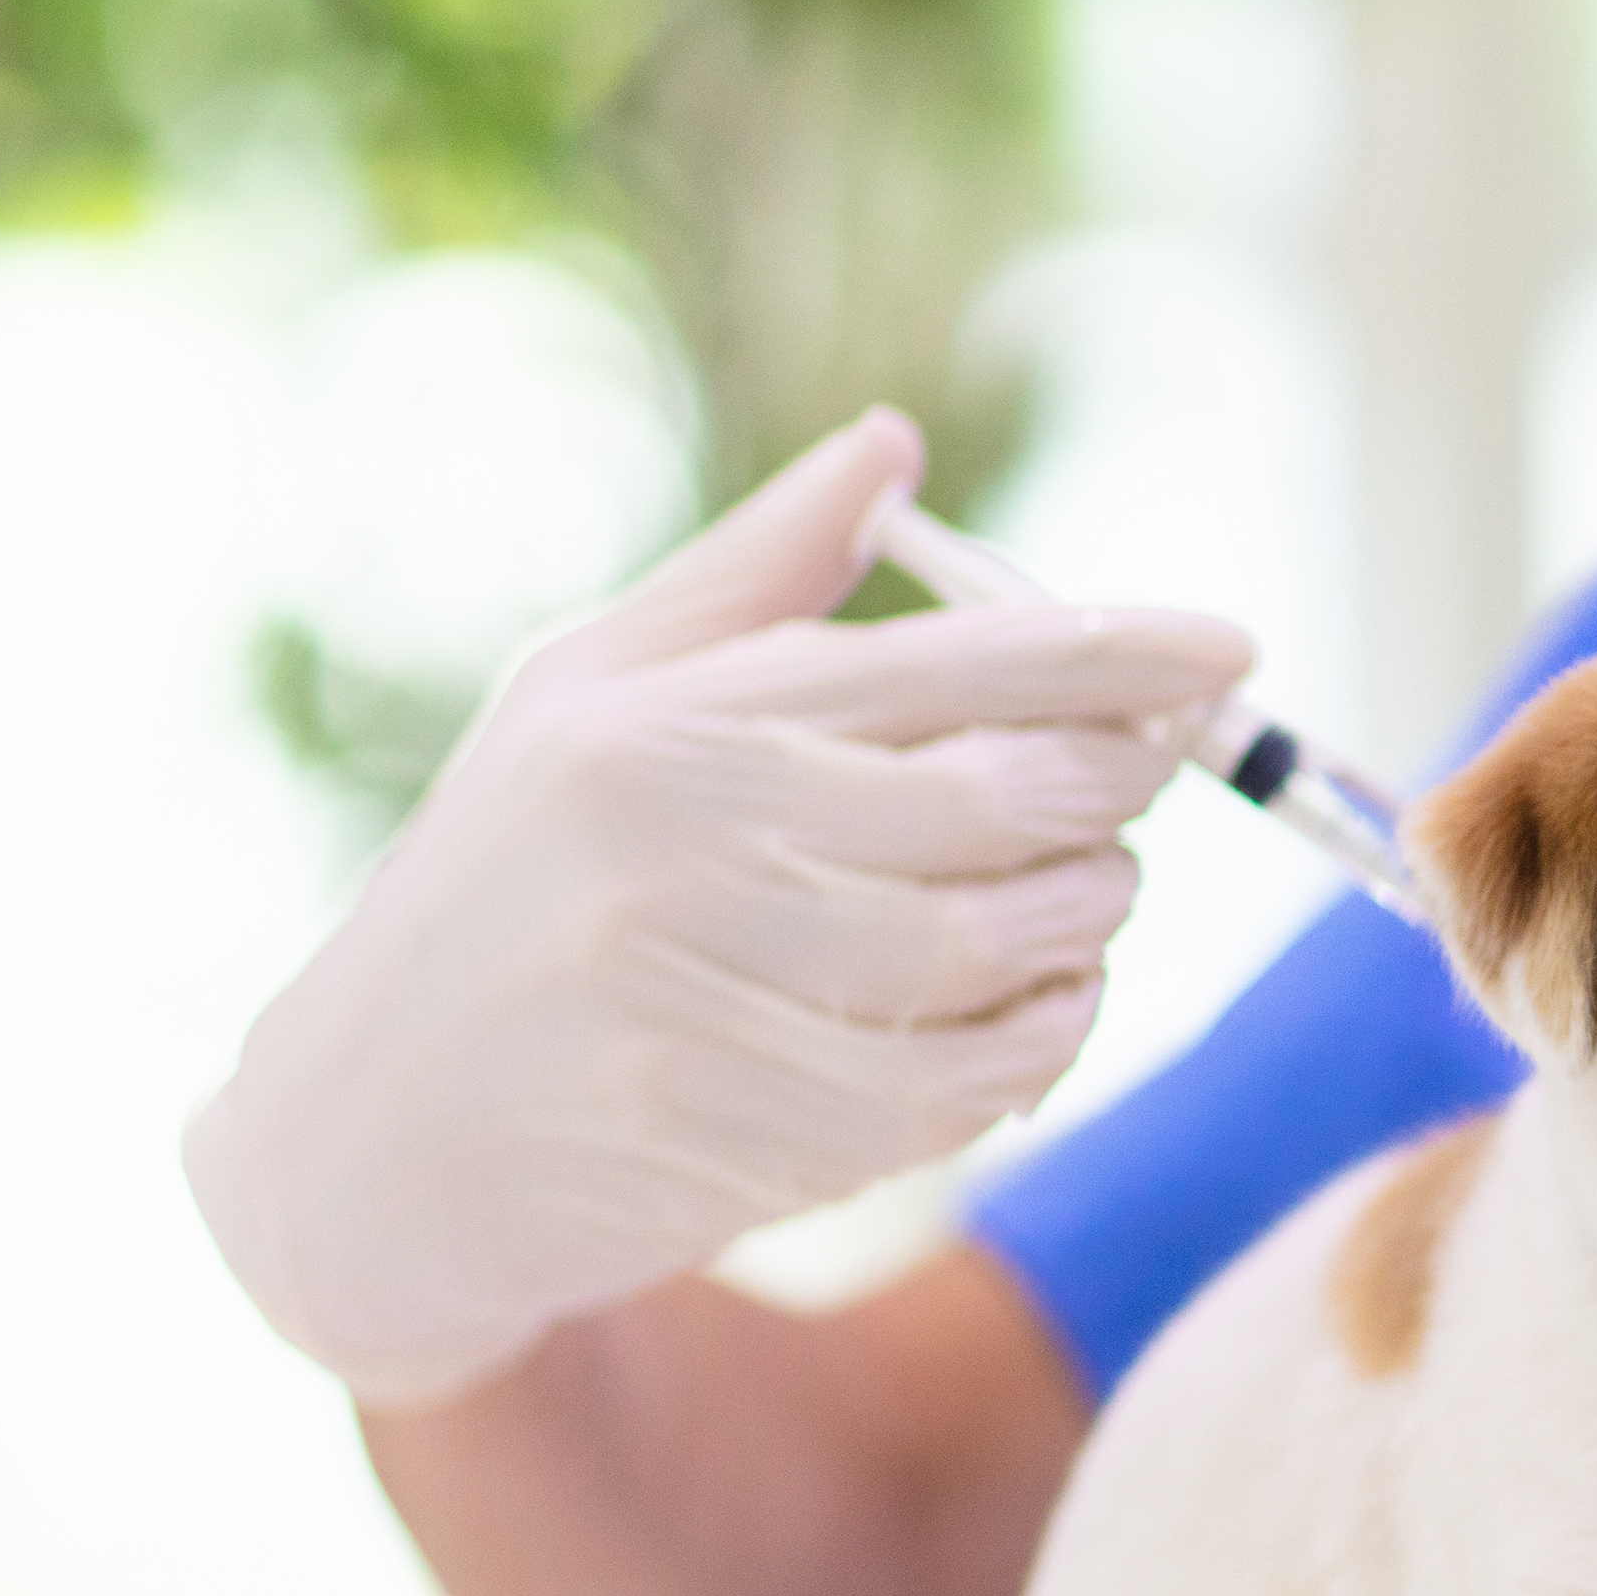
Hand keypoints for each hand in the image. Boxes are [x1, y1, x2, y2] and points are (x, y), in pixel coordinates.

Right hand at [186, 409, 1251, 1404]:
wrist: (368, 1152)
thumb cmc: (502, 888)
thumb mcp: (584, 700)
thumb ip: (754, 578)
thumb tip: (893, 444)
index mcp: (660, 720)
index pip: (945, 661)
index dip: (1115, 654)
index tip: (1228, 647)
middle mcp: (682, 844)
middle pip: (1006, 797)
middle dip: (1115, 790)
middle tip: (1137, 784)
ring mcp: (713, 994)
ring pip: (1008, 940)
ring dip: (1091, 922)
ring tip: (1084, 900)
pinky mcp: (747, 1129)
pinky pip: (970, 1076)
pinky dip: (1040, 1041)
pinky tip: (1038, 1011)